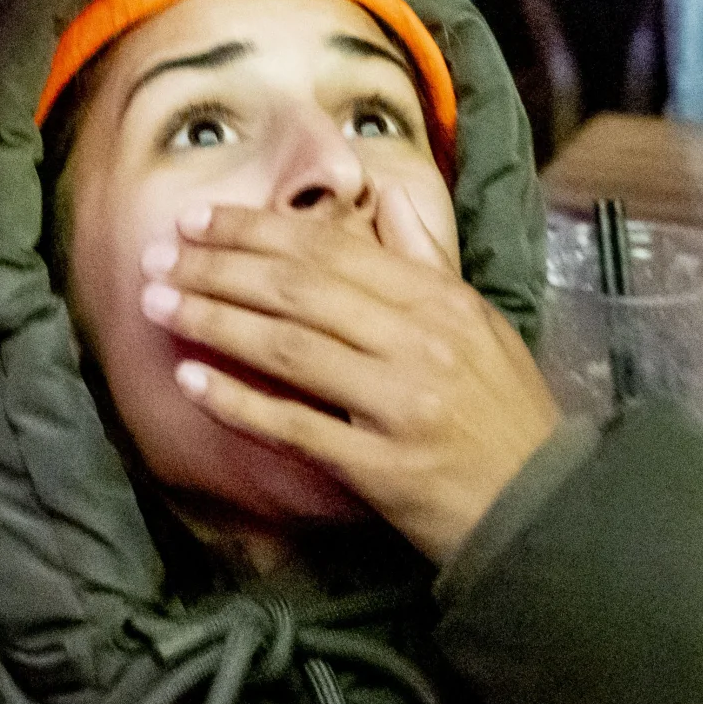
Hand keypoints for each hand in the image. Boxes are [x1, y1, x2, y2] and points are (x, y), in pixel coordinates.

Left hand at [144, 188, 560, 566]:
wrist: (543, 508)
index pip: (332, 251)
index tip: (201, 220)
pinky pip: (296, 427)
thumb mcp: (478, 321)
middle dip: (221, 268)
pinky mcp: (381, 468)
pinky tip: (191, 381)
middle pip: (300, 291)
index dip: (258, 231)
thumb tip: (383, 195)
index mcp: (439, 302)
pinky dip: (239, 401)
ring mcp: (399, 407)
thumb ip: (425, 258)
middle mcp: (418, 345)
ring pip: (290, 350)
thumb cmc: (505, 411)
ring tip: (159, 305)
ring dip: (215, 322)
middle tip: (160, 256)